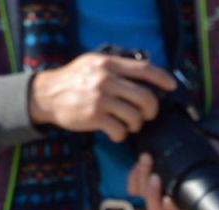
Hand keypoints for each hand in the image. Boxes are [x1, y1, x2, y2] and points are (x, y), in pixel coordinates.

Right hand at [29, 52, 176, 141]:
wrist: (46, 94)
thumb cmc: (74, 80)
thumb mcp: (93, 64)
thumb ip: (117, 67)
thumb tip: (146, 73)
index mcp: (108, 64)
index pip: (144, 69)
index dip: (163, 78)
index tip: (173, 86)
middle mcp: (106, 79)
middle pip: (146, 98)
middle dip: (152, 110)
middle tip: (147, 115)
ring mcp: (100, 98)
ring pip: (135, 117)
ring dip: (136, 125)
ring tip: (128, 124)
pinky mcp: (94, 116)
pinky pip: (120, 131)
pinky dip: (122, 136)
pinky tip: (115, 133)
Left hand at [126, 140, 218, 209]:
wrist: (194, 136)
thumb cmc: (210, 151)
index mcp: (187, 202)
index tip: (169, 198)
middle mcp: (170, 199)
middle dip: (151, 195)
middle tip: (154, 176)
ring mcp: (154, 190)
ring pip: (141, 195)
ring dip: (141, 179)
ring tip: (147, 159)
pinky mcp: (143, 178)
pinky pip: (132, 184)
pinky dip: (133, 175)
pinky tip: (140, 162)